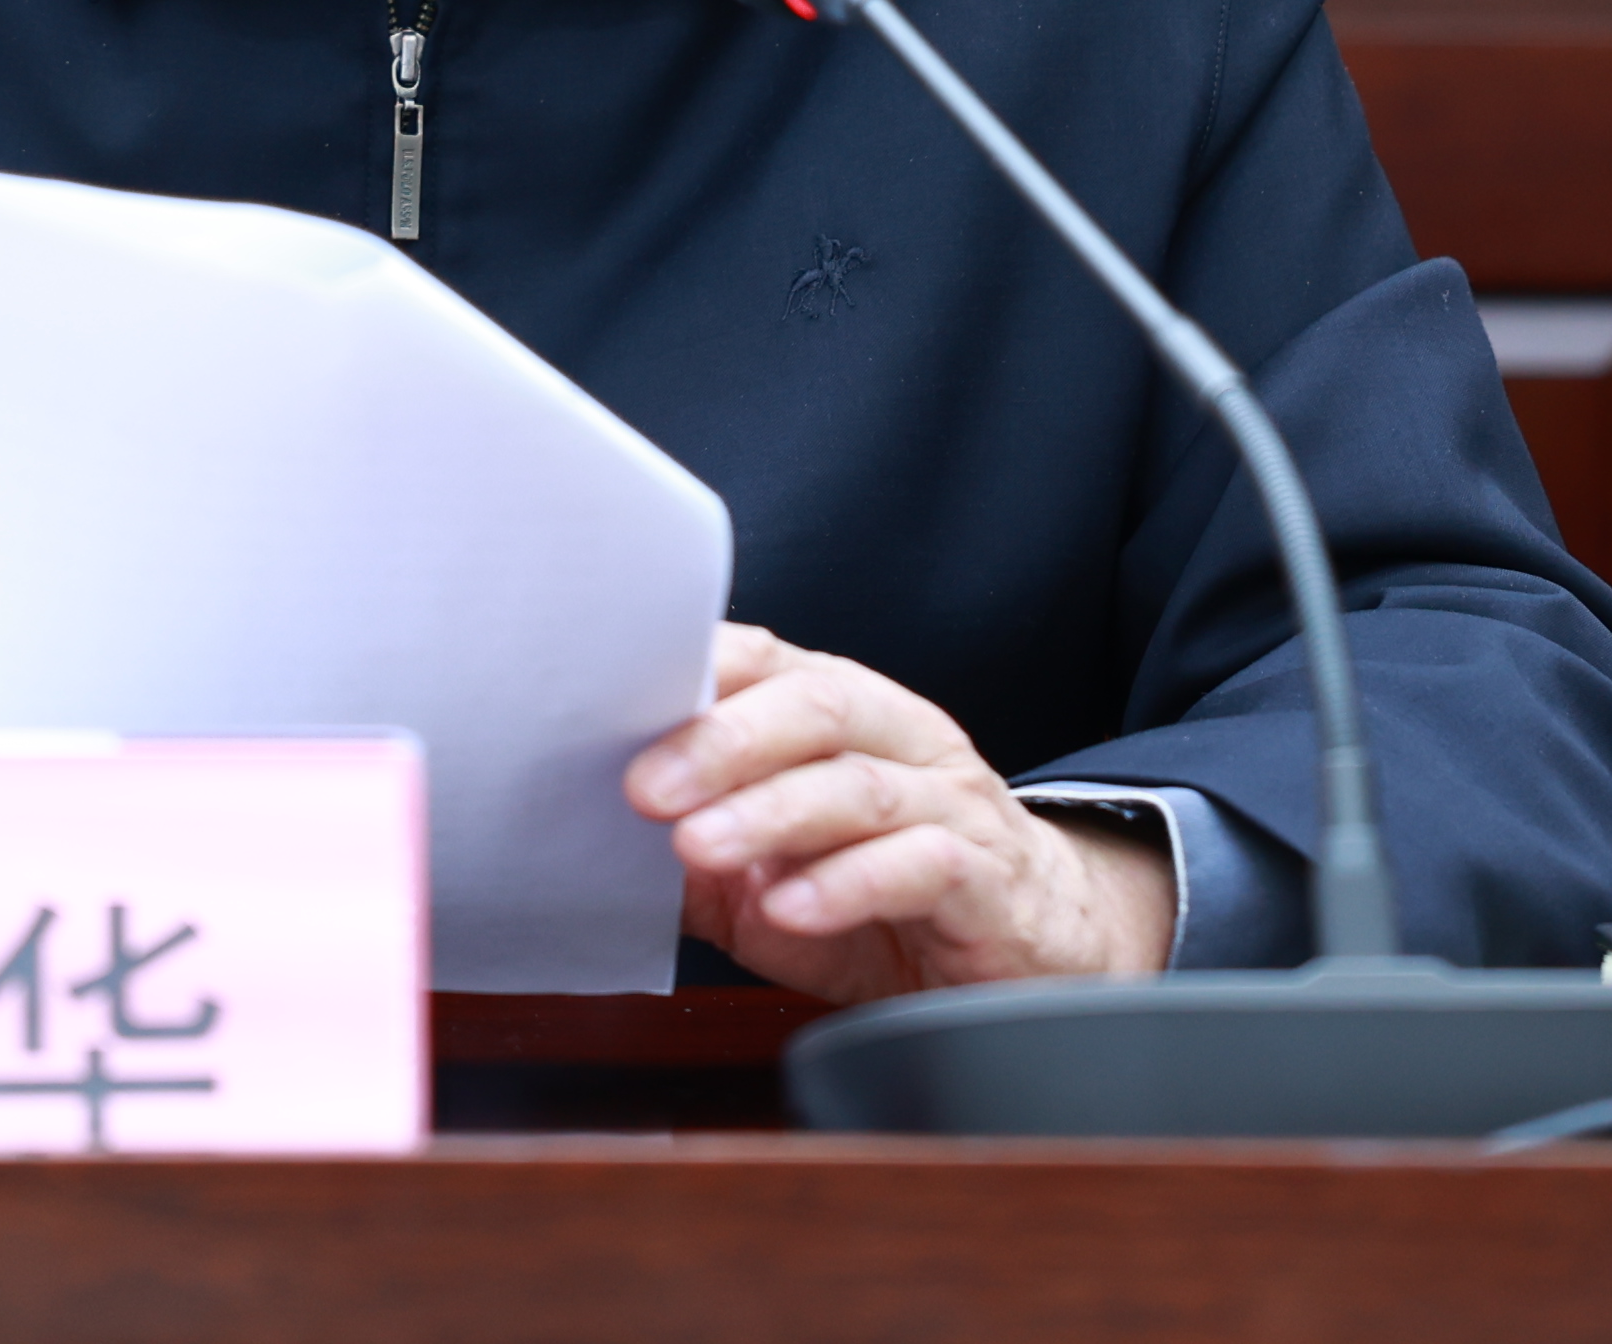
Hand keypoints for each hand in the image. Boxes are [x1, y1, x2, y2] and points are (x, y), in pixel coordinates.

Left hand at [624, 621, 1174, 1000]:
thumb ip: (694, 846)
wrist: (1032, 950)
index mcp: (842, 711)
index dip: (691, 672)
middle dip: (719, 741)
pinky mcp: (989, 878)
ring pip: (860, 783)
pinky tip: (790, 906)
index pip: (765, 661)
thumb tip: (579, 841)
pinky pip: (921, 865)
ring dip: (769, 813)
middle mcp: (900, 735)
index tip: (611, 702)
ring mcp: (951, 802)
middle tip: (643, 787)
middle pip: (814, 706)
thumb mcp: (769, 874)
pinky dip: (847, 884)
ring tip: (697, 846)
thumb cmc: (887, 899)